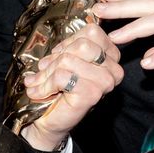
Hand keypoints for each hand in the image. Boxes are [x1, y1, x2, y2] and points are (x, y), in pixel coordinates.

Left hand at [20, 23, 122, 151]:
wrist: (48, 120)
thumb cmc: (58, 88)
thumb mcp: (65, 59)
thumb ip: (69, 46)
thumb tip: (61, 43)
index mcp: (111, 57)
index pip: (92, 32)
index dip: (68, 42)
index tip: (58, 56)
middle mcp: (114, 69)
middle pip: (82, 44)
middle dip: (56, 57)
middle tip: (45, 69)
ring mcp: (105, 83)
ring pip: (69, 59)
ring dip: (47, 72)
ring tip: (40, 82)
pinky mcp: (92, 94)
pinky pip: (62, 76)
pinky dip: (45, 84)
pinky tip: (39, 92)